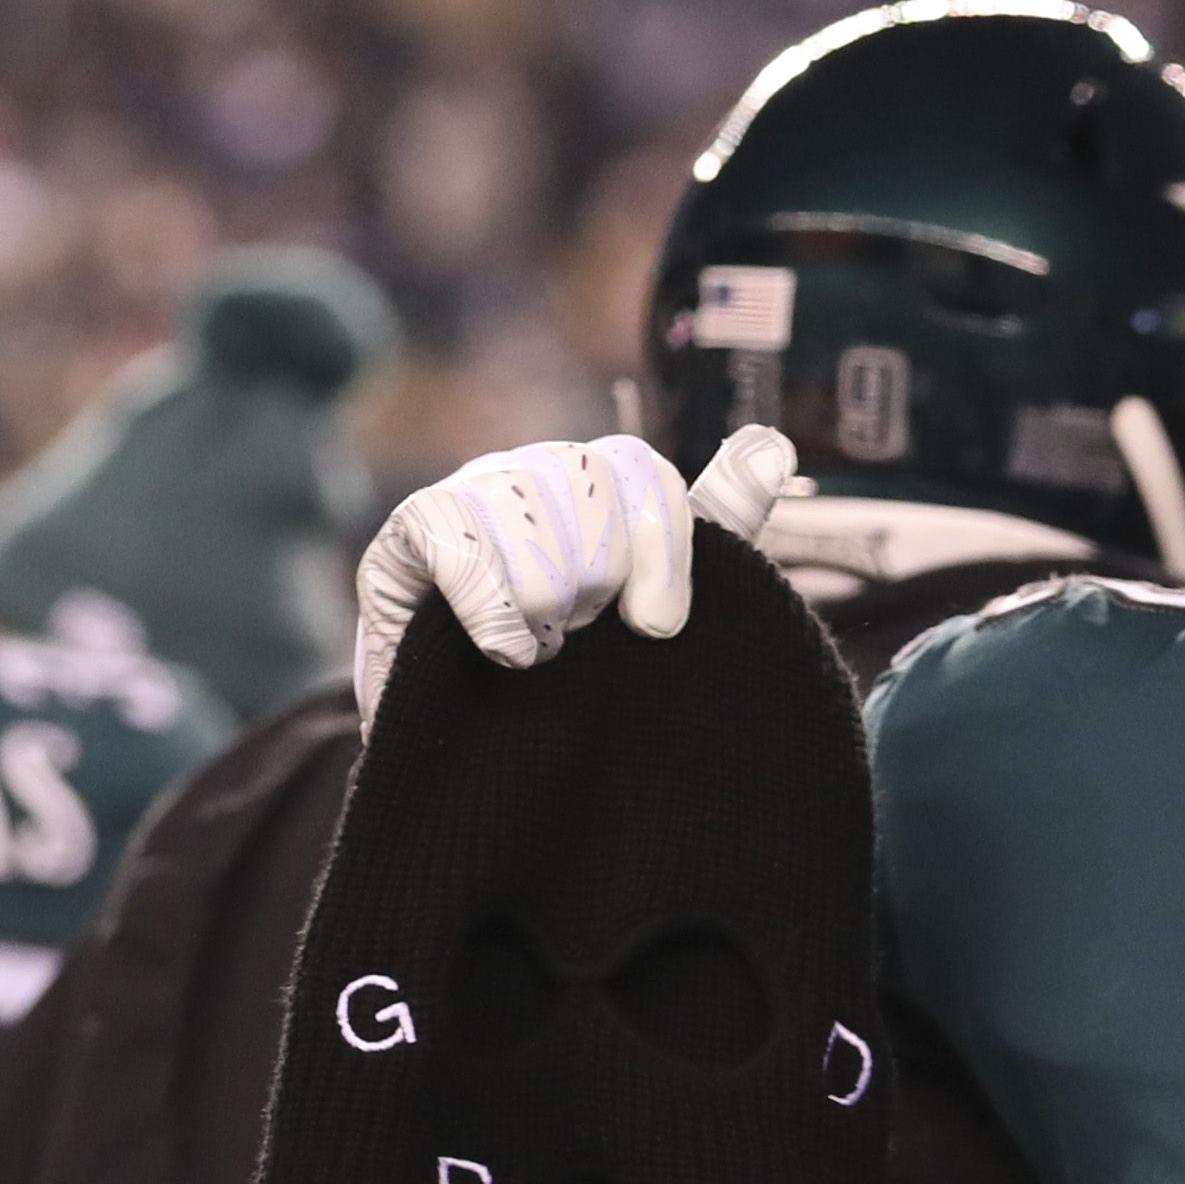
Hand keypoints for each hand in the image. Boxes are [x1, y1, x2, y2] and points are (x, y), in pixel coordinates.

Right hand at [351, 425, 795, 731]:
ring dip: (546, 609)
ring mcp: (470, 491)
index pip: (645, 472)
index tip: (659, 625)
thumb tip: (774, 444)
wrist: (495, 738)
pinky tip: (508, 654)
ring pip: (530, 523)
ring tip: (546, 647)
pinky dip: (495, 616)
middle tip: (584, 635)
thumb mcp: (667, 592)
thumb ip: (721, 521)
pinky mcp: (410, 532)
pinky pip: (457, 545)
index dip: (660, 550)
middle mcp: (537, 468)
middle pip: (589, 490)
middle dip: (596, 587)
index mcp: (604, 476)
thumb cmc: (592, 664)